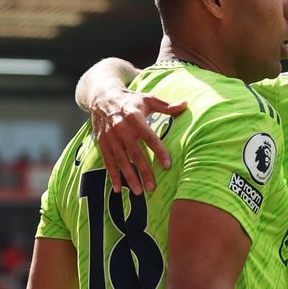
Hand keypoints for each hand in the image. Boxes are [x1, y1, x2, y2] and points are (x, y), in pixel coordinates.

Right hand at [89, 81, 187, 195]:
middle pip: (135, 153)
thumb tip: (186, 104)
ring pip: (121, 160)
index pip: (149, 137)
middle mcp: (121, 128)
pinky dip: (112, 175)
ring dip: (129, 177)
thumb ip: (167, 106)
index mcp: (134, 117)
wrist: (101, 97)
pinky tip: (118, 188)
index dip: (159, 151)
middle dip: (143, 171)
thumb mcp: (147, 99)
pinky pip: (108, 161)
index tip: (167, 165)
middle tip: (152, 187)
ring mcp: (110, 137)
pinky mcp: (102, 143)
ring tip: (139, 192)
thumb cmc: (130, 99)